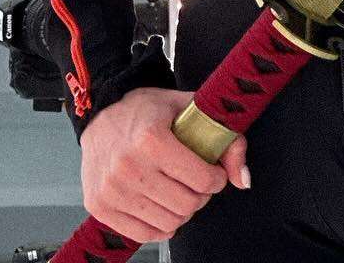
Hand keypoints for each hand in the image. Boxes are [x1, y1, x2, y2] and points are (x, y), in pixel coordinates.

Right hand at [80, 86, 249, 244]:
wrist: (101, 112)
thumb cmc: (146, 110)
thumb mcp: (189, 108)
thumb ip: (225, 139)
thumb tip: (243, 179)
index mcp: (151, 138)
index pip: (202, 179)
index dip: (216, 178)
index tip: (214, 173)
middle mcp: (128, 166)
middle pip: (186, 205)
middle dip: (201, 196)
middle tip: (198, 183)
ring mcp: (112, 189)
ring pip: (168, 223)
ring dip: (182, 211)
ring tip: (179, 191)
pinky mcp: (99, 206)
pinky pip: (143, 234)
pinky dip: (161, 226)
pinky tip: (162, 206)